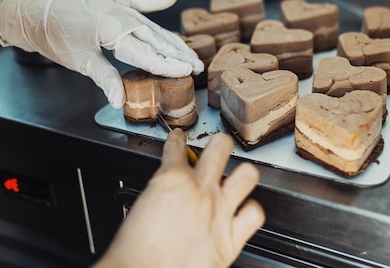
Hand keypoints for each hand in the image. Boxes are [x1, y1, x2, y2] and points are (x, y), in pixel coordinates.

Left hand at [0, 0, 203, 107]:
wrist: (37, 17)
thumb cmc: (55, 38)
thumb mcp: (81, 62)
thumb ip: (105, 79)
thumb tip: (120, 100)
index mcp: (112, 28)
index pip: (146, 52)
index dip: (168, 64)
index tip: (186, 72)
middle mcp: (119, 15)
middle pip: (155, 38)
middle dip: (178, 53)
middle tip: (196, 66)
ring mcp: (117, 8)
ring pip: (151, 26)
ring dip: (171, 39)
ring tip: (189, 51)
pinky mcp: (113, 6)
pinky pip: (138, 3)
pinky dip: (153, 1)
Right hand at [93, 129, 264, 267]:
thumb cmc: (134, 250)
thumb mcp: (141, 205)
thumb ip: (162, 190)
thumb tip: (170, 188)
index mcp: (170, 179)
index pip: (177, 147)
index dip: (178, 140)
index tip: (179, 140)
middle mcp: (200, 190)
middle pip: (220, 147)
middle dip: (219, 143)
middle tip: (218, 146)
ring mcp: (219, 212)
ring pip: (248, 174)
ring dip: (242, 174)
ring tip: (238, 176)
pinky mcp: (230, 238)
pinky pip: (255, 214)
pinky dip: (251, 210)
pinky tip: (244, 210)